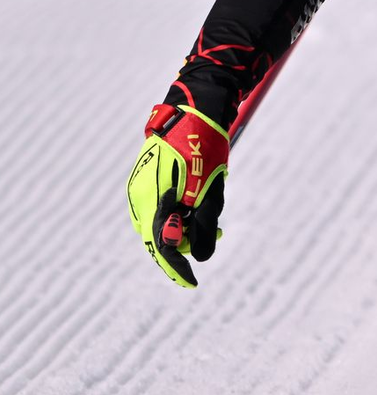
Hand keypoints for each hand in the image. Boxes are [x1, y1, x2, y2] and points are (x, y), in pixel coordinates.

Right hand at [127, 104, 228, 287]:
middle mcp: (140, 198)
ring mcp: (139, 188)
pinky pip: (158, 207)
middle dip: (187, 244)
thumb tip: (201, 256)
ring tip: (214, 220)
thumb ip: (204, 225)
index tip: (192, 283)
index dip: (177, 269)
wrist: (191, 111)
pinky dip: (177, 213)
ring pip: (159, 222)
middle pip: (160, 237)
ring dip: (184, 228)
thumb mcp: (211, 191)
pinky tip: (198, 206)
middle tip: (218, 234)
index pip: (162, 247)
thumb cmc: (204, 149)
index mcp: (155, 202)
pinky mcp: (144, 180)